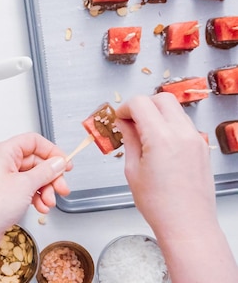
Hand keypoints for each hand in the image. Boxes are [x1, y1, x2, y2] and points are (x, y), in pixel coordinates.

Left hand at [0, 133, 70, 237]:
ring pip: (33, 177)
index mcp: (3, 152)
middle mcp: (2, 162)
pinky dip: (36, 197)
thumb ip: (46, 171)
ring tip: (49, 203)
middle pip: (35, 161)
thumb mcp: (26, 185)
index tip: (65, 163)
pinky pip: (26, 189)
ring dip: (45, 190)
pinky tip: (41, 208)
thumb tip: (59, 162)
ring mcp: (3, 178)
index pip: (33, 141)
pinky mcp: (5, 193)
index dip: (51, 151)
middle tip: (62, 189)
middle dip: (51, 176)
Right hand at [115, 93, 215, 237]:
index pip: (141, 103)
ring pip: (174, 110)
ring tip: (144, 135)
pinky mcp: (201, 147)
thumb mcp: (133, 170)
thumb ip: (130, 140)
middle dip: (143, 105)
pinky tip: (158, 144)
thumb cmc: (160, 205)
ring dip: (157, 115)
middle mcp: (182, 134)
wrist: (187, 224)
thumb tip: (125, 124)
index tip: (119, 118)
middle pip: (161, 99)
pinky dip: (169, 126)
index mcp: (161, 138)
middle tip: (130, 122)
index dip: (125, 108)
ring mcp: (195, 139)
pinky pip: (184, 125)